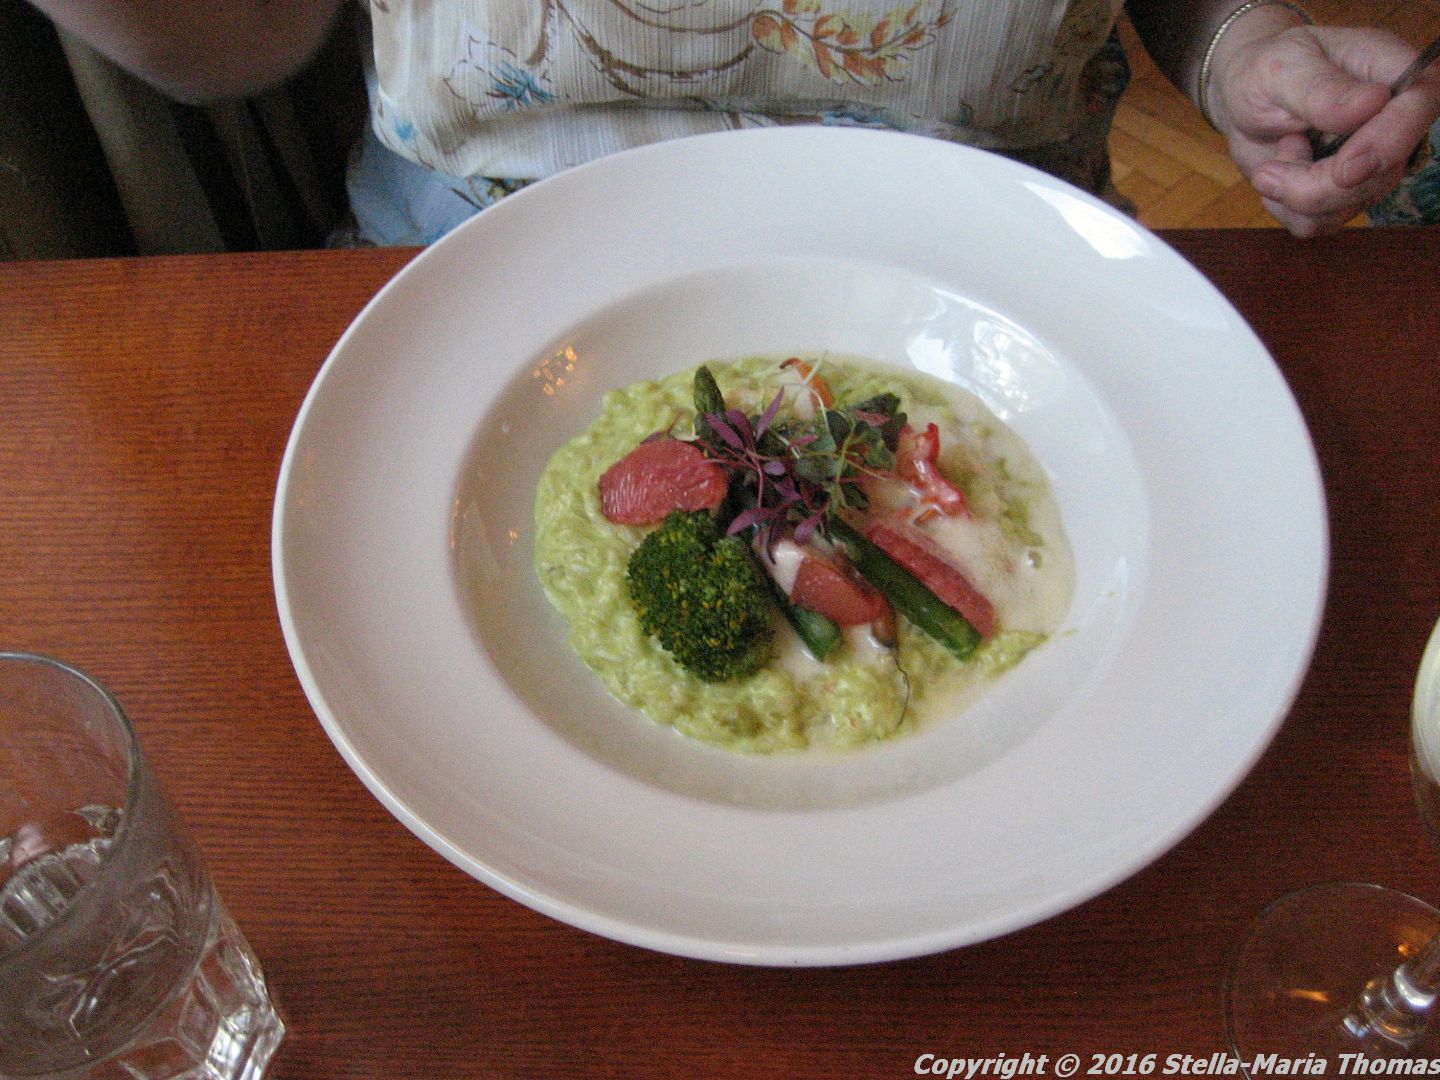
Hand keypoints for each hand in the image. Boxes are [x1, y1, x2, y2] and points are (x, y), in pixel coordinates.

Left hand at [1207, 18, 1439, 235]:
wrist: (1241, 99)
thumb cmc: (1266, 70)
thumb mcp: (1280, 70)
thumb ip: (1321, 88)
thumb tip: (1372, 102)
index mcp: (1391, 71)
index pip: (1421, 105)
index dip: (1390, 142)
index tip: (1346, 169)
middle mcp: (1392, 120)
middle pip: (1384, 172)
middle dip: (1320, 186)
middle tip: (1267, 173)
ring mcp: (1373, 161)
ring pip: (1350, 205)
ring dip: (1296, 195)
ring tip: (1273, 160)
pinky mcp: (1345, 192)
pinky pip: (1322, 222)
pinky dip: (1287, 208)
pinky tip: (1279, 175)